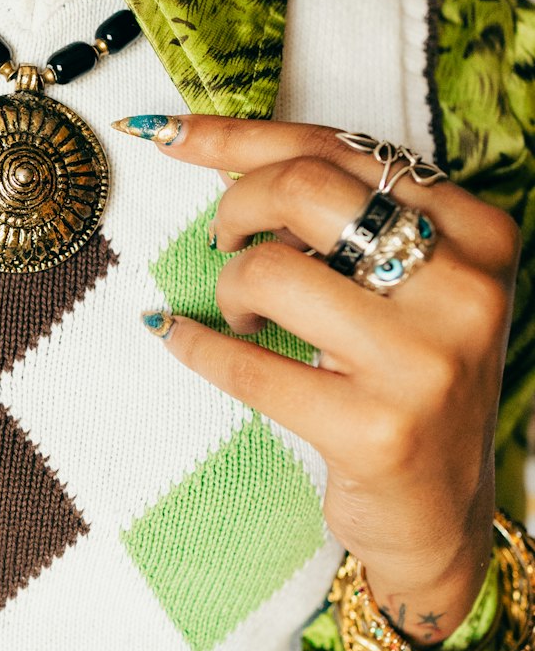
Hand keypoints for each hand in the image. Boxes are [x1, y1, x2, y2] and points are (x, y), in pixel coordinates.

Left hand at [119, 114, 520, 644]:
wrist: (440, 514)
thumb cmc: (407, 377)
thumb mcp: (405, 282)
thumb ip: (344, 212)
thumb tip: (213, 146)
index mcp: (478, 233)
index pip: (338, 149)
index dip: (239, 137)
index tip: (172, 136)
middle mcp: (464, 290)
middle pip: (303, 190)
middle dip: (235, 205)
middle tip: (221, 239)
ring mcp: (426, 364)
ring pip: (272, 270)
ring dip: (229, 287)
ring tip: (240, 312)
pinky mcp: (377, 431)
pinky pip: (247, 365)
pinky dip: (194, 344)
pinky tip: (177, 335)